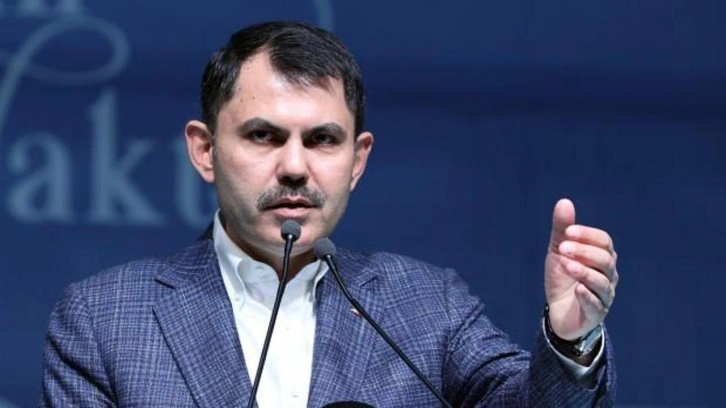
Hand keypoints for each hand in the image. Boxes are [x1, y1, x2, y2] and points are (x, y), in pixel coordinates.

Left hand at [545, 198, 618, 339]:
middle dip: (584, 252)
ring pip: (602, 282)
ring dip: (585, 272)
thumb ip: (561, 229)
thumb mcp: (558, 252)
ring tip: (567, 265)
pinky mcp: (595, 314)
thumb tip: (564, 202)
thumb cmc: (563, 278)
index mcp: (603, 257)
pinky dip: (587, 296)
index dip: (588, 235)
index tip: (568, 231)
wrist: (557, 313)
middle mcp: (609, 276)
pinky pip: (596, 305)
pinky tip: (577, 289)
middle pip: (605, 260)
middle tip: (563, 248)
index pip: (604, 241)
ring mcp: (604, 296)